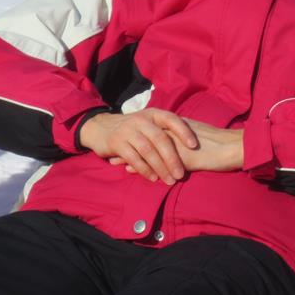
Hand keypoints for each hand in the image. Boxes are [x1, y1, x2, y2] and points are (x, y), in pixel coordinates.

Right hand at [79, 110, 196, 184]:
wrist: (100, 128)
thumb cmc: (134, 129)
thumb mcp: (149, 123)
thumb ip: (165, 130)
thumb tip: (191, 145)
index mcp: (153, 114)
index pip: (172, 120)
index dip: (184, 132)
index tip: (194, 146)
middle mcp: (141, 120)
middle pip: (160, 139)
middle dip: (172, 158)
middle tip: (181, 174)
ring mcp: (127, 131)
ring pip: (148, 151)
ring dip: (160, 167)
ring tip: (169, 180)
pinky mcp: (116, 143)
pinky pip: (134, 158)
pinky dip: (145, 170)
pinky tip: (153, 178)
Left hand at [111, 118, 244, 175]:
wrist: (235, 148)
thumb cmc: (224, 144)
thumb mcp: (203, 136)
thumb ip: (189, 139)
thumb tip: (183, 144)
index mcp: (181, 127)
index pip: (154, 130)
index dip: (140, 136)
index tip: (127, 140)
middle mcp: (176, 133)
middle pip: (146, 138)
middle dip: (130, 144)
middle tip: (113, 149)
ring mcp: (178, 145)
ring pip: (148, 149)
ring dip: (130, 156)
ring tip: (114, 162)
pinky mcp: (182, 158)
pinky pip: (158, 162)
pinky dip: (142, 166)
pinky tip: (130, 170)